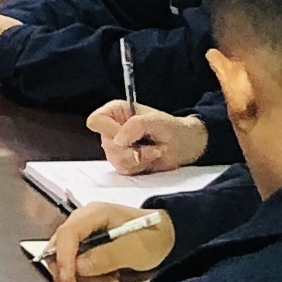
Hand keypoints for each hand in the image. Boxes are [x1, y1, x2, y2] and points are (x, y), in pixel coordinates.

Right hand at [51, 204, 171, 281]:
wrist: (169, 236)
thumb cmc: (154, 238)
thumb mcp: (136, 248)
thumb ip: (107, 256)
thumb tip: (78, 267)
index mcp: (94, 214)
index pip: (67, 234)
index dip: (63, 259)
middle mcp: (83, 221)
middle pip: (59, 248)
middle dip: (65, 275)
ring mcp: (84, 234)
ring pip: (64, 259)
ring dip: (78, 279)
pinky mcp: (87, 246)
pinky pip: (75, 264)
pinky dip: (84, 278)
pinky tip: (105, 281)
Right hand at [88, 100, 208, 174]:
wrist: (185, 146)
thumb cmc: (173, 128)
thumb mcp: (157, 121)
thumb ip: (136, 125)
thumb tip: (119, 139)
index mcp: (116, 112)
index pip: (96, 121)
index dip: (109, 130)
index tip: (127, 137)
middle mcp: (113, 128)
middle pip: (106, 144)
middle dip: (130, 148)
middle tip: (149, 145)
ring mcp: (117, 147)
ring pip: (114, 159)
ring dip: (138, 158)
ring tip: (153, 151)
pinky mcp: (123, 162)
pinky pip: (122, 169)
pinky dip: (139, 166)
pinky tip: (150, 159)